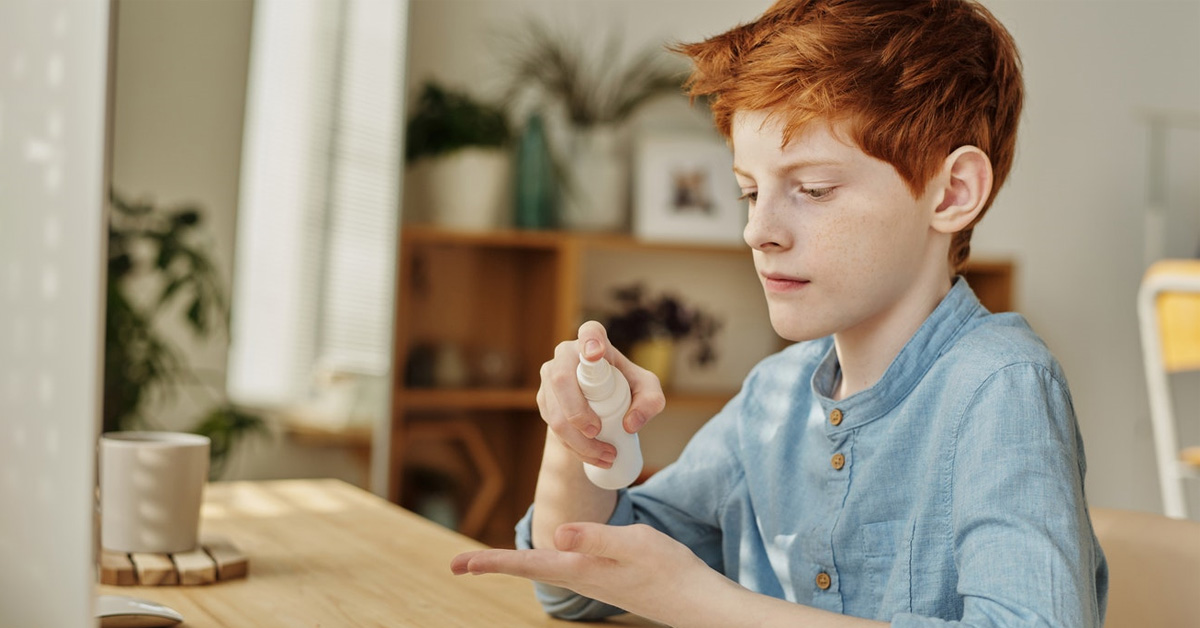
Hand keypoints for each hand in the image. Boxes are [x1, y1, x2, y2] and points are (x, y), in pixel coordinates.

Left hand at [451, 522, 731, 624]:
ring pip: (543, 569)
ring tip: (485, 562)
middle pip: (527, 569)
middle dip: (492, 565)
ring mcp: (593, 579)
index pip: (527, 563)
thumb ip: (595, 538)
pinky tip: (543, 558)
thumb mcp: (633, 543)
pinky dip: (541, 562)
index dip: (491, 561)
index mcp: (580, 568)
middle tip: (457, 565)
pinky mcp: (606, 577)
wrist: (697, 602)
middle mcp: (581, 577)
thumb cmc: (669, 570)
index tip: (459, 564)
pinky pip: (562, 568)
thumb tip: (557, 534)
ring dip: (514, 565)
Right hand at [537, 321, 665, 467]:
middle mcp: (566, 355)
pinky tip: (592, 457)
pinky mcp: (543, 399)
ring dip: (578, 441)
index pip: (589, 332)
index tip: (596, 353)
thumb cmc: (627, 386)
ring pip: (554, 411)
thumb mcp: (647, 392)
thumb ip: (651, 402)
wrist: (603, 402)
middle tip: (598, 433)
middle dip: (578, 413)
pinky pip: (552, 425)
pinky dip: (573, 447)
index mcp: (593, 341)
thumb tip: (630, 424)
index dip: (590, 340)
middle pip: (561, 381)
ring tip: (606, 456)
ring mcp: (550, 376)